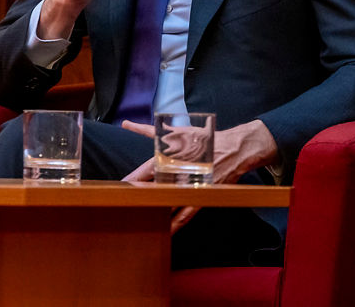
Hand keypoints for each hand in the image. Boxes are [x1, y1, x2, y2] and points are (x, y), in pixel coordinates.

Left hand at [119, 118, 279, 233]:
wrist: (234, 148)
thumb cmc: (205, 139)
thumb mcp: (178, 131)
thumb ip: (149, 131)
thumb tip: (126, 124)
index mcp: (173, 155)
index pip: (148, 168)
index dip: (133, 178)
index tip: (120, 185)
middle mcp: (180, 171)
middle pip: (156, 187)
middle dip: (140, 196)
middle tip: (125, 204)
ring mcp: (191, 185)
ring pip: (169, 201)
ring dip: (156, 209)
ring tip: (141, 217)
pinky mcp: (201, 195)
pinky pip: (186, 214)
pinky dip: (175, 224)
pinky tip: (166, 231)